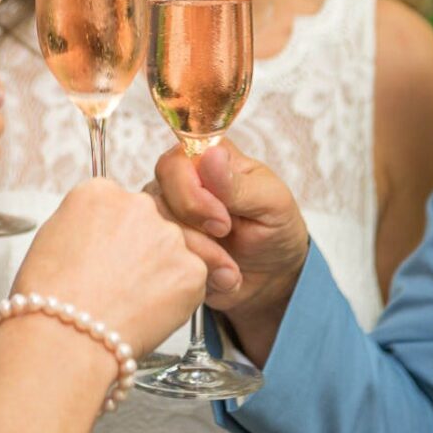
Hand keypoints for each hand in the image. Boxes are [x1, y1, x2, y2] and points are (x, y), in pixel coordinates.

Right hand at [12, 178, 205, 355]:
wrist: (62, 341)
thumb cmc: (47, 301)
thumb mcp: (51, 240)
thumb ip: (85, 223)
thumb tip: (101, 231)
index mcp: (100, 193)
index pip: (120, 205)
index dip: (113, 235)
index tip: (107, 256)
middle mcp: (139, 204)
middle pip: (150, 222)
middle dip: (141, 249)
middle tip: (120, 283)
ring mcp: (169, 235)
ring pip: (173, 250)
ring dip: (160, 271)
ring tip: (130, 302)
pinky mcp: (191, 268)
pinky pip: (191, 279)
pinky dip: (176, 298)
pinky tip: (147, 313)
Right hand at [152, 138, 308, 363]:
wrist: (273, 275)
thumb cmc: (274, 227)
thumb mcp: (270, 203)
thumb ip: (237, 184)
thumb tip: (211, 155)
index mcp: (206, 159)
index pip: (173, 164)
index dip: (191, 195)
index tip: (223, 222)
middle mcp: (179, 184)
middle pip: (158, 201)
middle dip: (196, 232)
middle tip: (227, 240)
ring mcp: (169, 218)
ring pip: (158, 236)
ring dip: (201, 258)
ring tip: (231, 270)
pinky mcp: (166, 249)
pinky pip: (163, 263)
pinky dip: (196, 275)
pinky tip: (221, 277)